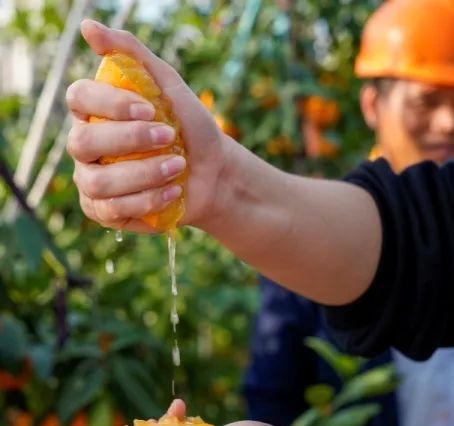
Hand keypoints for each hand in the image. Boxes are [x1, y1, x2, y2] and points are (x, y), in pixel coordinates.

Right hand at [67, 20, 233, 232]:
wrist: (215, 173)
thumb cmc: (190, 129)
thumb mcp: (168, 85)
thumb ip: (132, 54)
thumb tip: (88, 27)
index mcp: (96, 113)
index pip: (79, 99)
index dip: (111, 104)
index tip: (150, 109)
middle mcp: (88, 147)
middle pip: (82, 142)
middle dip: (131, 141)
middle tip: (170, 138)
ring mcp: (94, 181)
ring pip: (97, 182)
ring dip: (143, 175)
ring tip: (178, 168)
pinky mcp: (106, 211)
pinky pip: (111, 210)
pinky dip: (147, 201)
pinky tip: (173, 193)